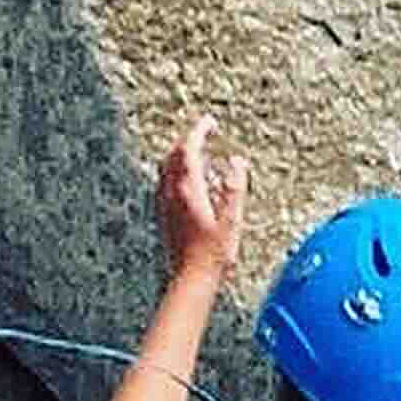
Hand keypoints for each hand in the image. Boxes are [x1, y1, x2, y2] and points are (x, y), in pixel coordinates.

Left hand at [156, 114, 247, 279]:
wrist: (191, 278)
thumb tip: (235, 161)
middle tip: (205, 134)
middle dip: (189, 139)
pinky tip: (188, 181)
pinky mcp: (164, 214)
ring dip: (181, 154)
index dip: (199, 131)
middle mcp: (172, 192)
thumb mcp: (232, 220)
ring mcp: (165, 203)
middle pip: (175, 154)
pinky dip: (177, 171)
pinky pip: (166, 181)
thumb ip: (234, 187)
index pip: (189, 149)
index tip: (210, 122)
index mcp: (189, 189)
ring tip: (198, 154)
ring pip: (167, 167)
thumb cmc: (213, 254)